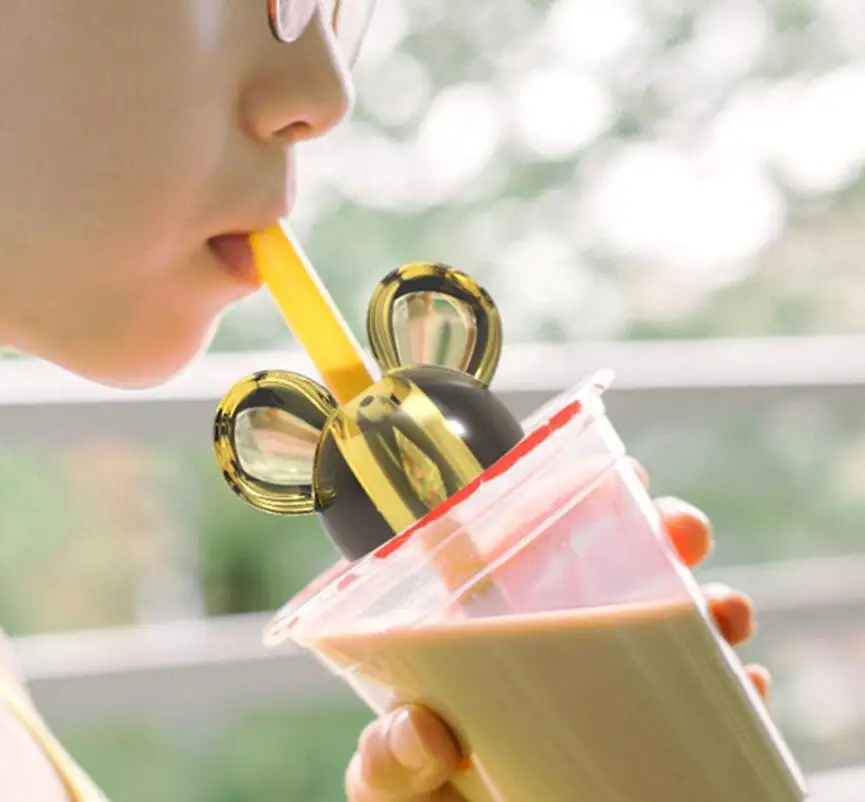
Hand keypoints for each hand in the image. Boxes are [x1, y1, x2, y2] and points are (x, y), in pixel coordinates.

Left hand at [346, 460, 766, 801]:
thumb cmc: (426, 801)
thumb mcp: (395, 781)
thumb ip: (387, 759)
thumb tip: (422, 731)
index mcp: (483, 624)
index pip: (524, 539)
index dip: (571, 494)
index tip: (618, 473)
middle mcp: (551, 637)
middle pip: (611, 565)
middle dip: (660, 533)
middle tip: (684, 532)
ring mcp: (602, 683)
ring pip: (666, 621)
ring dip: (709, 603)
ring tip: (727, 612)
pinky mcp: (642, 729)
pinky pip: (698, 696)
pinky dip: (729, 685)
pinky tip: (745, 684)